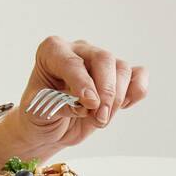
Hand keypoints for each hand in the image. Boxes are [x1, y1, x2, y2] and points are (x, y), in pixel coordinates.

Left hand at [12, 36, 149, 152]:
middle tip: (100, 117)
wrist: (49, 125)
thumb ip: (59, 105)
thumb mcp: (37, 111)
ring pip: (122, 69)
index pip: (72, 62)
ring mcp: (100, 61)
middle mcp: (79, 50)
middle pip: (104, 59)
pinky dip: (136, 92)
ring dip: (117, 99)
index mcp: (52, 51)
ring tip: (100, 120)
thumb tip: (84, 106)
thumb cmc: (39, 112)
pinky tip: (122, 107)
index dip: (83, 83)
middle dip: (106, 91)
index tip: (90, 103)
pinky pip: (138, 75)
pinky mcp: (117, 76)